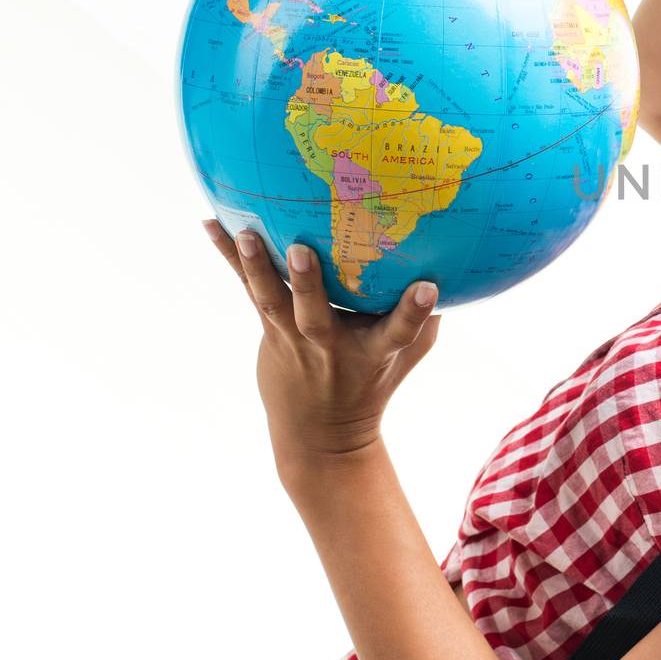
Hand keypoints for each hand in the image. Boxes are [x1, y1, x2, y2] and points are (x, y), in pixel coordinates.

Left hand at [202, 219, 441, 478]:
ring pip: (273, 300)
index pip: (400, 331)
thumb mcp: (407, 356)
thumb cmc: (373, 384)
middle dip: (310, 285)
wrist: (319, 436)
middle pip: (317, 315)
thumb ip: (424, 317)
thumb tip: (449, 262)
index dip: (415, 311)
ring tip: (248, 235)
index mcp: (374, 352)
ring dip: (258, 267)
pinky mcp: (271, 330)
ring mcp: (295, 339)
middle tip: (303, 252)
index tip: (428, 288)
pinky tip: (210, 224)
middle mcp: (330, 346)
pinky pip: (250, 288)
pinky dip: (231, 256)